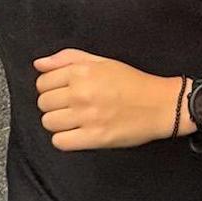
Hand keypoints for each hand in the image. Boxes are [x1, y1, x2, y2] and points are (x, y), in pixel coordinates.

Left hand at [33, 49, 180, 149]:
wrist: (162, 105)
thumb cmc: (134, 83)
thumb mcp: (102, 62)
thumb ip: (68, 58)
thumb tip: (39, 64)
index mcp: (82, 72)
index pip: (42, 82)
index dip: (51, 88)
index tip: (65, 91)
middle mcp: (81, 93)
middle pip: (43, 103)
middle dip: (55, 105)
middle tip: (74, 106)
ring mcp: (87, 116)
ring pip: (49, 123)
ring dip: (60, 123)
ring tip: (77, 120)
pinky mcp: (94, 137)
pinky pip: (60, 142)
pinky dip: (66, 139)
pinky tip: (79, 133)